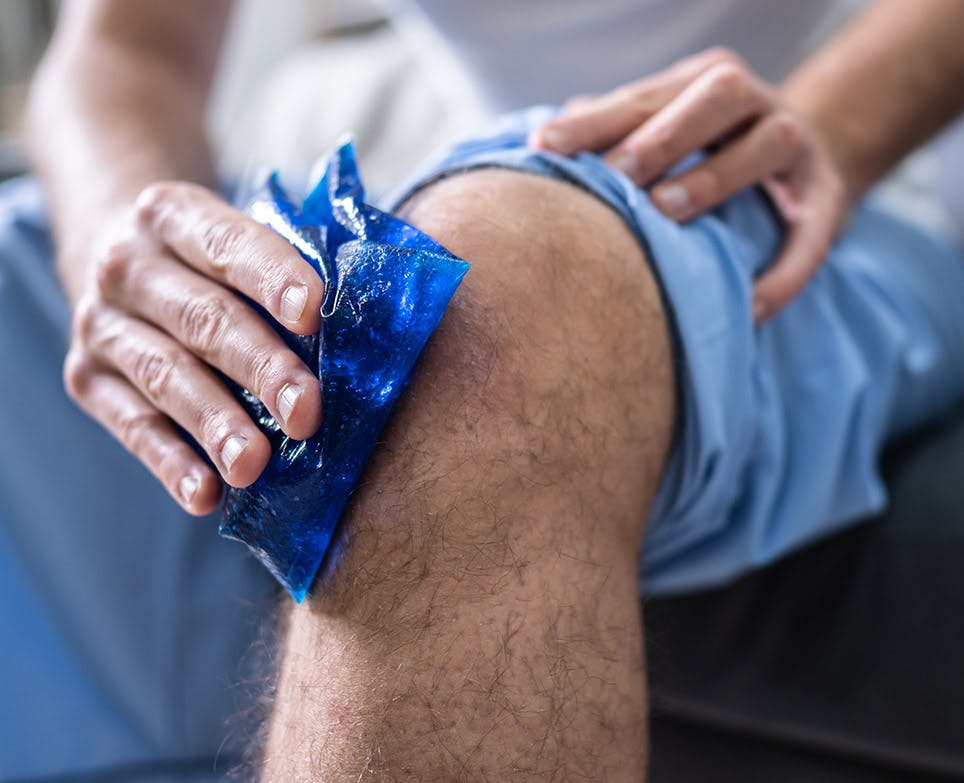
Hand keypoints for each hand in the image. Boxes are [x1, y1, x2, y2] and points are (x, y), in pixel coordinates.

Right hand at [63, 182, 324, 514]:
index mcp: (173, 215)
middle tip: (306, 412)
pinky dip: (169, 462)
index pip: (229, 245)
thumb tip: (370, 329)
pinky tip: (205, 494)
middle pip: (203, 319)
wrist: (122, 264)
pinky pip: (132, 427)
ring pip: (166, 377)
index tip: (314, 316)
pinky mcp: (87, 380)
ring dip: (215, 424)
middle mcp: (128, 265)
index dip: (273, 278)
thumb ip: (290, 271)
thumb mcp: (238, 241)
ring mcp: (102, 324)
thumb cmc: (214, 262)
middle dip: (260, 368)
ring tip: (254, 465)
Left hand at [529, 48, 847, 320]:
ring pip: (771, 142)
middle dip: (665, 134)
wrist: (799, 168)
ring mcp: (799, 151)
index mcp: (702, 83)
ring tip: (667, 211)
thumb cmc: (704, 154)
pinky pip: (812, 236)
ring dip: (716, 175)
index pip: (646, 94)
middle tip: (618, 175)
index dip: (597, 120)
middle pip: (719, 94)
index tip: (546, 148)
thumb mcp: (661, 134)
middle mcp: (756, 104)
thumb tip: (543, 148)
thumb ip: (611, 136)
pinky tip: (747, 307)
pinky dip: (783, 273)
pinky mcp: (828, 202)